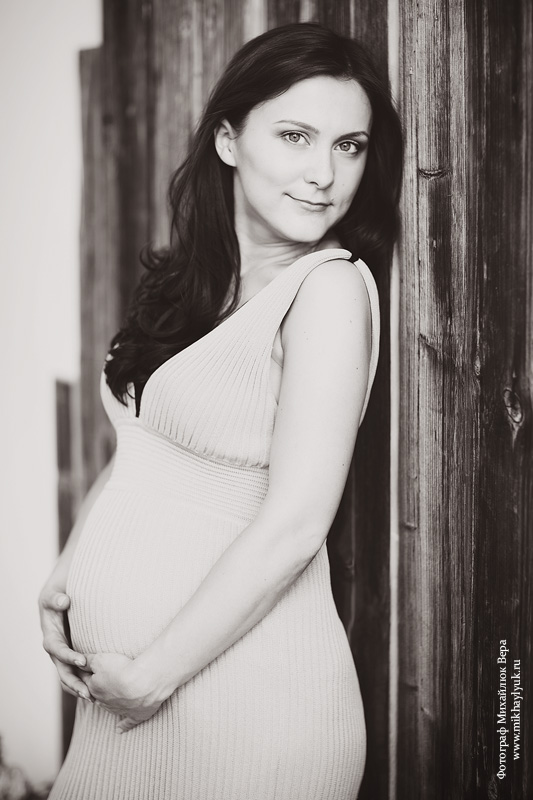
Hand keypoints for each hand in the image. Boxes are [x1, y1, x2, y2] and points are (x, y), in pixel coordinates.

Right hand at [39, 585, 92, 701]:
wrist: (62, 596)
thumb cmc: (58, 594)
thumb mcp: (53, 593)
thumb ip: (56, 598)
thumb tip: (64, 601)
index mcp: (51, 636)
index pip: (57, 650)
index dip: (68, 656)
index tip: (82, 661)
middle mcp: (57, 649)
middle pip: (62, 671)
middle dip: (74, 683)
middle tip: (88, 692)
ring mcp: (65, 655)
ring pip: (70, 676)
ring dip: (80, 688)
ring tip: (95, 699)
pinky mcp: (75, 656)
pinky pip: (78, 673)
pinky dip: (85, 683)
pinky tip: (99, 693)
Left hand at [81, 653, 170, 732]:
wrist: (143, 682)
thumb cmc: (122, 669)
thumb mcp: (100, 659)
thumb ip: (87, 661)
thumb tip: (77, 663)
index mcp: (94, 689)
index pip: (87, 680)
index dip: (88, 673)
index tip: (90, 670)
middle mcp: (104, 702)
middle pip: (98, 695)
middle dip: (98, 690)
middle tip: (102, 682)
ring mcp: (120, 710)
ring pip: (110, 707)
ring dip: (109, 704)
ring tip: (111, 697)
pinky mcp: (135, 715)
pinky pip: (127, 723)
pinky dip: (123, 726)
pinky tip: (119, 730)